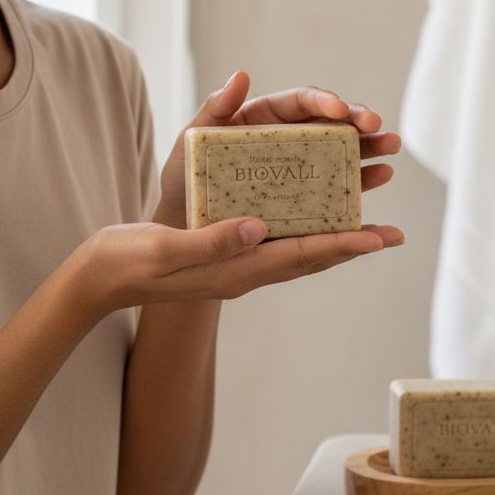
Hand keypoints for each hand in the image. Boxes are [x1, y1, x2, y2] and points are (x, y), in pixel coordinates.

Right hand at [67, 215, 398, 317]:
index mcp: (234, 270)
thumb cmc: (128, 262)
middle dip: (353, 244)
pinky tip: (309, 216)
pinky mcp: (224, 255)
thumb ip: (212, 241)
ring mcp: (235, 266)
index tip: (381, 237)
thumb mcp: (166, 249)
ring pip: (297, 251)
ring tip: (368, 224)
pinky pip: (277, 244)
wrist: (101, 279)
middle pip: (310, 256)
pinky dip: (303, 230)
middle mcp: (243, 271)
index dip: (342, 246)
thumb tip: (259, 226)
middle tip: (393, 233)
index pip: (299, 256)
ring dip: (334, 238)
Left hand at [154, 71, 402, 235]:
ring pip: (342, 151)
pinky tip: (382, 176)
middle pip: (330, 122)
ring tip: (391, 149)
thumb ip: (213, 110)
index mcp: (264, 119)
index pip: (299, 102)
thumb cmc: (185, 179)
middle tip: (376, 126)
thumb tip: (240, 75)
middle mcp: (288, 139)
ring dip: (370, 148)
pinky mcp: (307, 199)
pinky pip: (339, 186)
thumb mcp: (190, 141)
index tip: (338, 109)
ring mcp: (300, 168)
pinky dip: (362, 181)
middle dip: (357, 120)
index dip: (323, 100)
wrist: (183, 227)